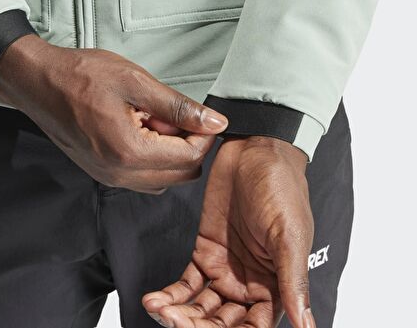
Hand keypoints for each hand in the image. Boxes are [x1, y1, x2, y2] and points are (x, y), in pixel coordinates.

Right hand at [0, 35, 227, 193]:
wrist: (38, 82)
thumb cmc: (79, 76)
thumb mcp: (136, 82)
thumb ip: (179, 107)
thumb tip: (214, 122)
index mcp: (129, 152)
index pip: (190, 158)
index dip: (204, 135)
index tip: (201, 115)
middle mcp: (119, 174)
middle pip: (181, 174)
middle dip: (187, 145)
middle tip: (171, 114)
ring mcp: (109, 176)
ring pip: (164, 178)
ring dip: (169, 151)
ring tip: (151, 119)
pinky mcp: (103, 172)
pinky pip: (143, 176)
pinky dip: (152, 156)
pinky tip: (139, 128)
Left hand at [143, 136, 315, 326]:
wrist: (253, 152)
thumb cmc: (280, 187)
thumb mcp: (289, 233)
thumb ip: (292, 280)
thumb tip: (306, 325)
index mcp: (276, 284)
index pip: (256, 327)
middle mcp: (250, 283)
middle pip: (223, 323)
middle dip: (198, 327)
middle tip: (174, 322)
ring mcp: (225, 268)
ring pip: (201, 307)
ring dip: (180, 315)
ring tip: (160, 311)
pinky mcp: (205, 251)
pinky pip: (186, 283)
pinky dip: (171, 295)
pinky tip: (156, 300)